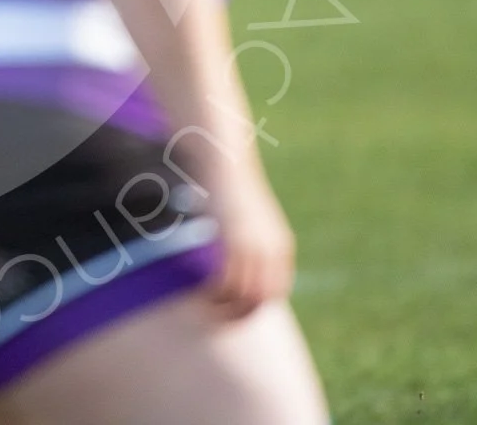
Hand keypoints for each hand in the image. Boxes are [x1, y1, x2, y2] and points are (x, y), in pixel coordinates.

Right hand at [203, 168, 296, 319]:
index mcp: (280, 245)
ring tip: (200, 308)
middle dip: (237, 315)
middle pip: (261, 302)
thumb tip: (230, 249)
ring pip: (243, 299)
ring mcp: (254, 247)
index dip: (253, 306)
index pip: (275, 292)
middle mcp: (272, 251)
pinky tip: (196, 293)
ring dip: (221, 310)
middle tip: (213, 318)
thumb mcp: (245, 214)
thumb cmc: (227, 182)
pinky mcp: (234, 242)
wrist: (224, 158)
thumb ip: (245, 236)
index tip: (231, 308)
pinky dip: (210, 296)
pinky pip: (226, 284)